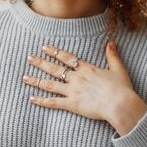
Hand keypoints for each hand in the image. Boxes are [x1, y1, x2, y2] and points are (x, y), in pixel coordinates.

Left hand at [22, 40, 146, 135]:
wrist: (120, 104)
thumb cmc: (121, 88)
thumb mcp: (118, 69)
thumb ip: (112, 55)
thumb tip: (111, 41)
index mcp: (86, 69)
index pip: (66, 58)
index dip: (55, 52)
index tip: (44, 47)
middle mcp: (77, 78)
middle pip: (55, 69)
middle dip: (40, 63)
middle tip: (29, 58)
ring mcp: (73, 91)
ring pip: (50, 84)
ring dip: (36, 80)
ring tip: (24, 77)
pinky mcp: (72, 104)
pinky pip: (53, 102)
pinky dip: (42, 101)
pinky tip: (32, 98)